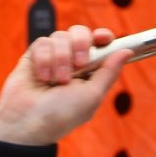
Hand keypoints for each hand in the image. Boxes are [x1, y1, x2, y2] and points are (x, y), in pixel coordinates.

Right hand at [0, 25, 128, 146]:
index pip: (99, 43)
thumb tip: (128, 51)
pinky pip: (42, 42)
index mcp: (89, 72)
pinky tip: (42, 77)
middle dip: (81, 44)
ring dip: (60, 58)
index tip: (103, 38)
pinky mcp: (33, 57)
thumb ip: (109, 71)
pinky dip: (44, 59)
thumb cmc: (61, 115)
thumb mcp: (92, 95)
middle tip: (79, 64)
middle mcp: (71, 62)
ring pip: (60, 36)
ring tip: (56, 81)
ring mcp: (51, 58)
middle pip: (80, 33)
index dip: (103, 36)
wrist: (27, 123)